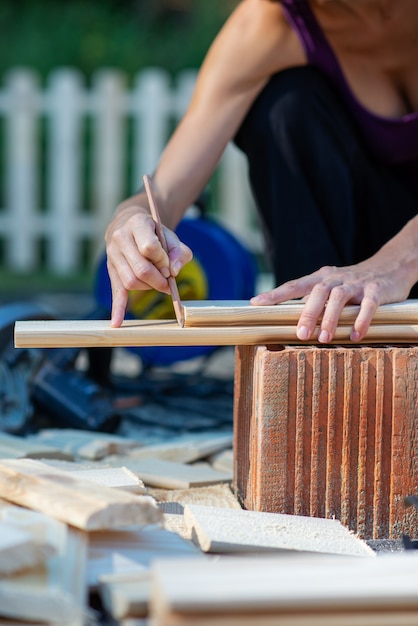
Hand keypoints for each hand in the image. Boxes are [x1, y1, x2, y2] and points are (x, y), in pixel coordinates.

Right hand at [105, 202, 191, 326]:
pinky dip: (117, 308)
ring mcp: (112, 255)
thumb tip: (174, 272)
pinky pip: (116, 291)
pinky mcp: (111, 270)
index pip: (149, 248)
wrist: (128, 223)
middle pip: (140, 269)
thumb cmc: (154, 232)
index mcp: (136, 223)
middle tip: (167, 281)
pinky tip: (117, 323)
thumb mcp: (170, 235)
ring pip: (131, 281)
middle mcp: (120, 238)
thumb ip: (179, 252)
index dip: (163, 260)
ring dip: (149, 287)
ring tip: (157, 282)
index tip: (168, 264)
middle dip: (158, 279)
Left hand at [251, 262, 412, 342]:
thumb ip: (313, 301)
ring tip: (325, 338)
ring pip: (339, 297)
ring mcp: (356, 283)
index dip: (275, 294)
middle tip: (301, 334)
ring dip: (331, 318)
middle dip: (307, 313)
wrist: (391, 266)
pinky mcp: (376, 289)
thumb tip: (291, 320)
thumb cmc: (353, 283)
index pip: (294, 285)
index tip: (256, 303)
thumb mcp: (331, 287)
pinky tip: (355, 335)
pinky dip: (361, 320)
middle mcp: (336, 278)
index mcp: (321, 278)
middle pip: (317, 292)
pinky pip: (368, 304)